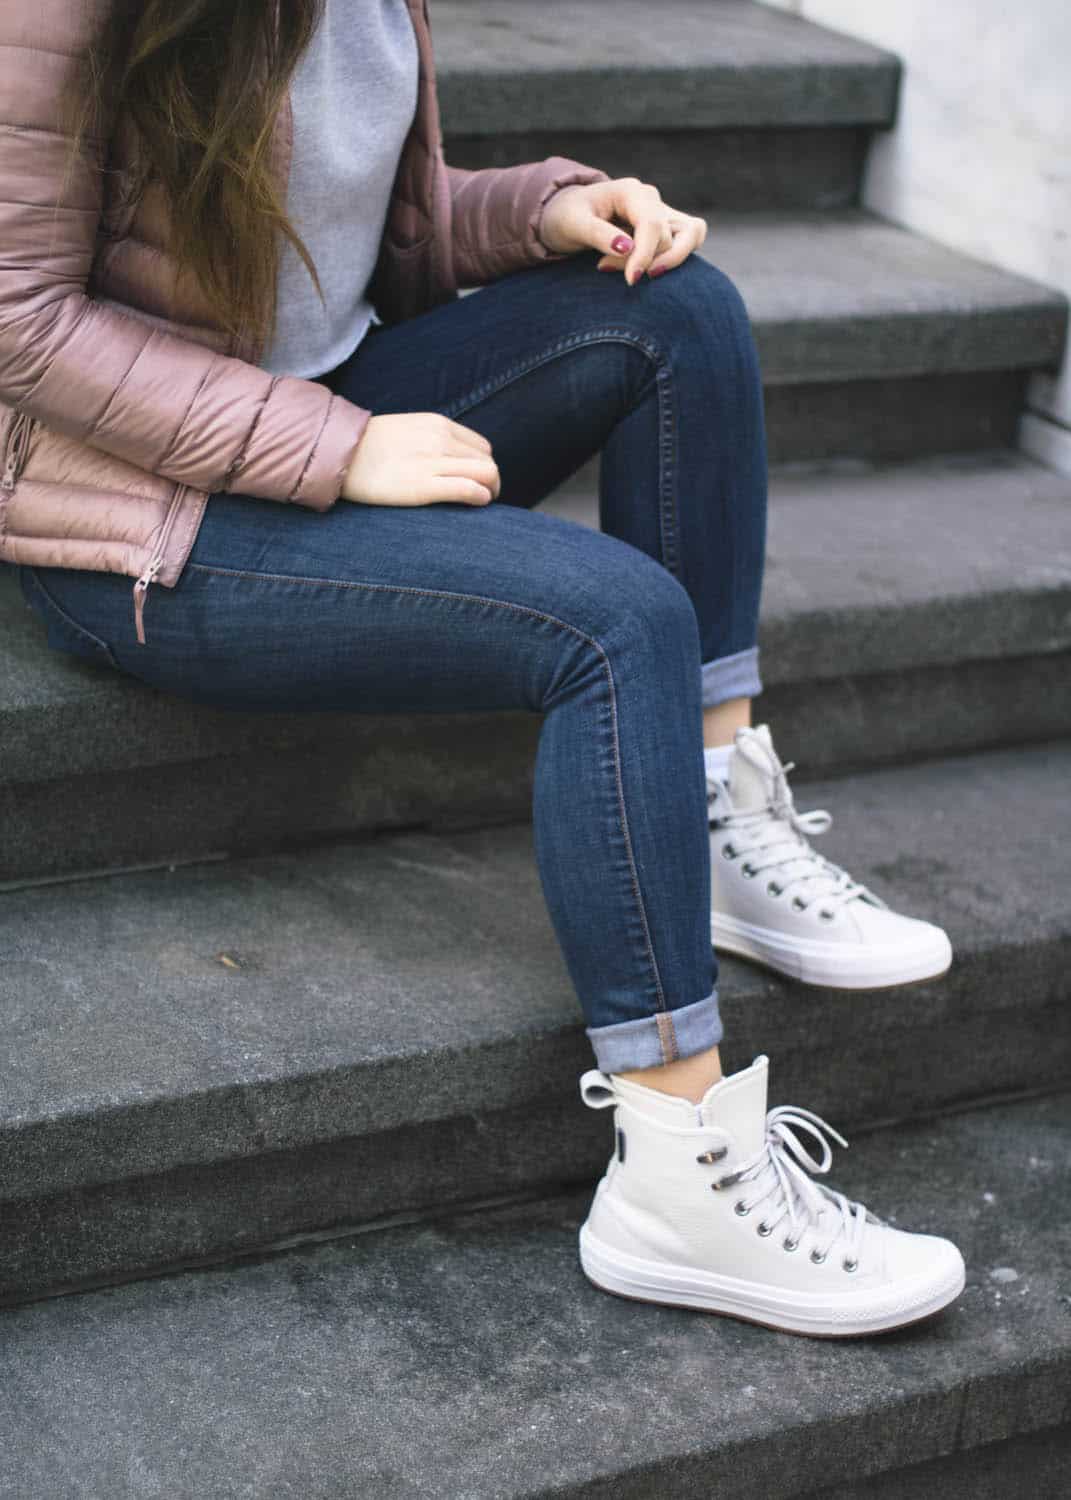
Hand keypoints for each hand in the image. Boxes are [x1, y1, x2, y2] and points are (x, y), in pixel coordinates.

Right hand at [341, 413, 500, 505]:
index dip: (484, 467)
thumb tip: (451, 459)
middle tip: (483, 497)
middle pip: (488, 462)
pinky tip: (476, 503)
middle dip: (492, 482)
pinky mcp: (423, 486)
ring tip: (480, 503)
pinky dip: (480, 497)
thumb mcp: (408, 430)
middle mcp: (440, 439)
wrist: (339, 453)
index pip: (481, 447)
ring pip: (486, 474)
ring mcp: (433, 461)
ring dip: (490, 491)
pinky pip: (469, 489)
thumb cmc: (369, 448)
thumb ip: (432, 440)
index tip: (477, 482)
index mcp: (438, 425)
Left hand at [539, 178, 707, 284]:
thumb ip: (599, 234)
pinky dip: (675, 258)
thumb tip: (627, 248)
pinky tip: (645, 268)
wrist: (567, 216)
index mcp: (631, 191)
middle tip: (604, 268)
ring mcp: (661, 212)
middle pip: (667, 235)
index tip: (631, 280)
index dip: (645, 254)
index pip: (652, 223)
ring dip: (668, 260)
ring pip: (689, 236)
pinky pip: (688, 240)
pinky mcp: (665, 228)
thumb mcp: (574, 224)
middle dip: (643, 261)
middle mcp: (651, 199)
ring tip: (632, 273)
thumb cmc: (567, 218)